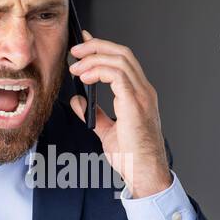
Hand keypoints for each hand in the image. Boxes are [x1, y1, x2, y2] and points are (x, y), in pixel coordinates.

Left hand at [67, 31, 172, 197]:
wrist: (144, 174)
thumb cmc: (132, 158)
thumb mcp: (107, 132)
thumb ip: (95, 115)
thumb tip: (78, 101)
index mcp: (140, 95)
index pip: (123, 61)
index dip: (102, 48)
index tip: (83, 45)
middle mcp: (144, 91)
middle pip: (122, 53)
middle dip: (96, 46)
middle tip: (75, 51)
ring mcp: (142, 96)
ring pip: (120, 59)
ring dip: (94, 58)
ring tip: (76, 67)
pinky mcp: (135, 104)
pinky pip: (118, 74)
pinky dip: (99, 71)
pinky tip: (85, 78)